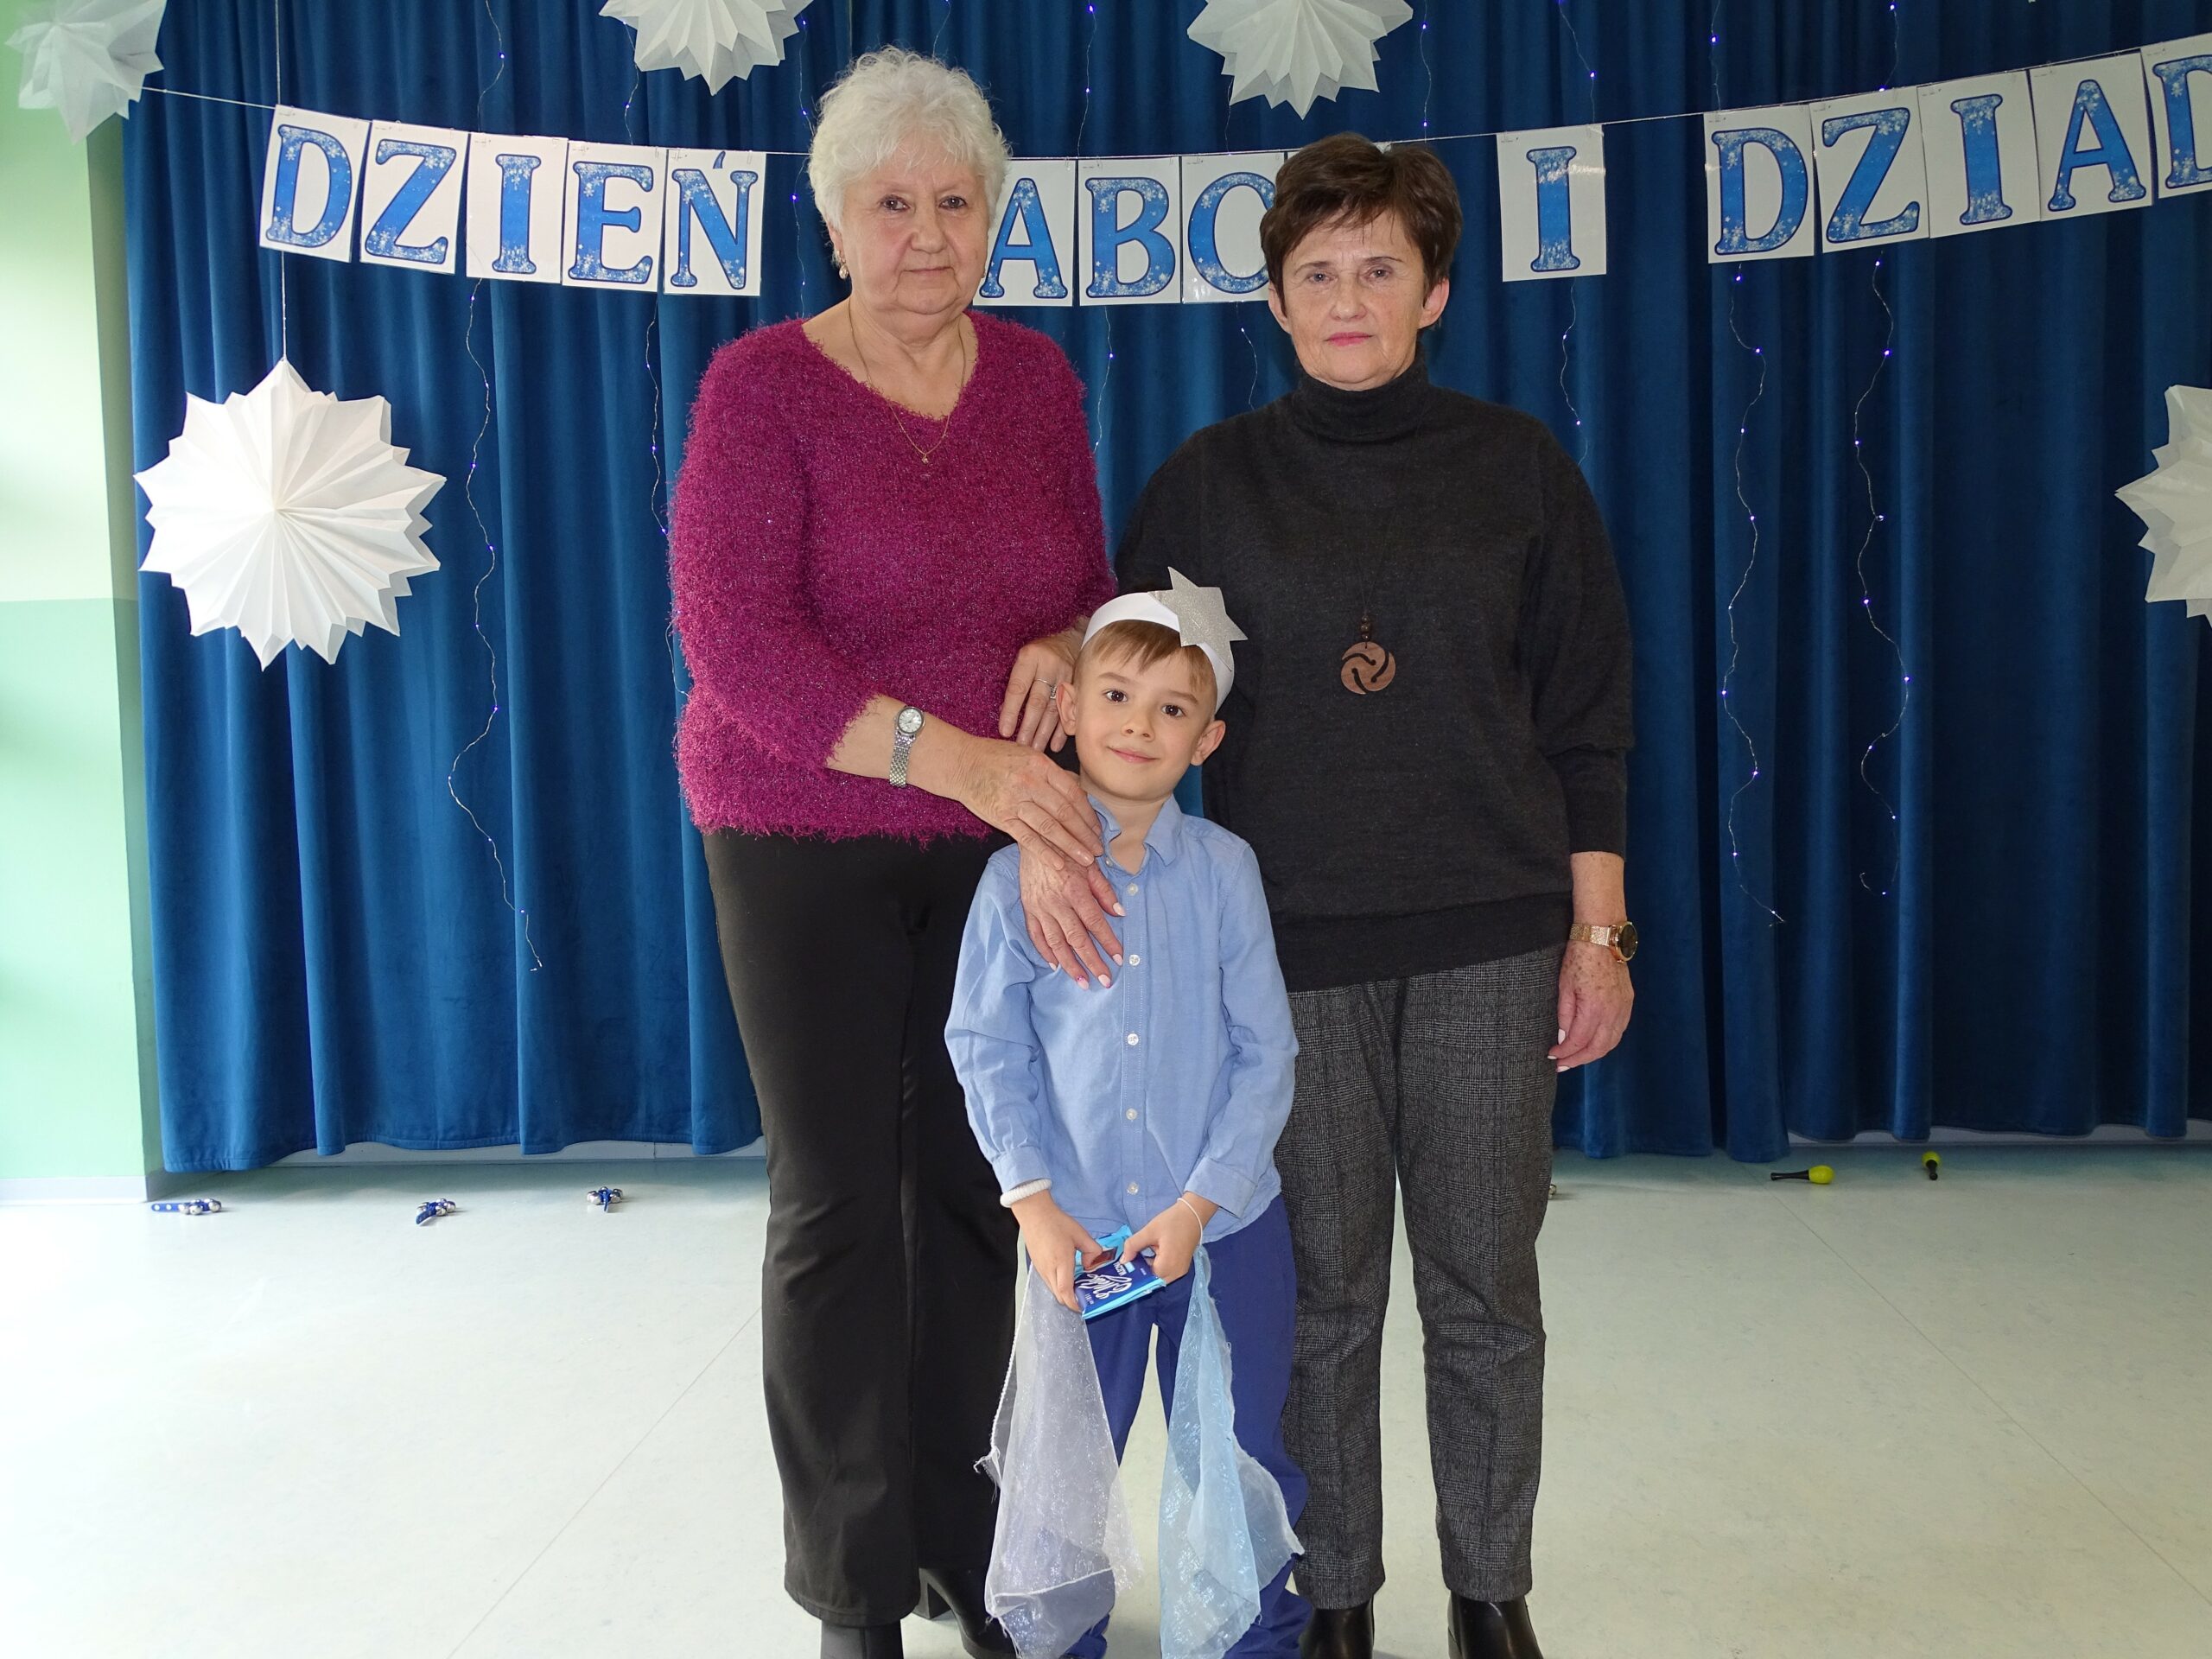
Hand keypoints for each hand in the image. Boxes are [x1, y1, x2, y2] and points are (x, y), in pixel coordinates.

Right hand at [947, 734, 1102, 866]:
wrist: (962, 763)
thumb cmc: (996, 758)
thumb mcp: (1028, 755)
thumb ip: (1051, 773)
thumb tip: (1077, 789)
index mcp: (1041, 766)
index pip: (1073, 793)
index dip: (1089, 814)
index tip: (1098, 829)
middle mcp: (1031, 783)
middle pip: (1065, 813)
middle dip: (1085, 833)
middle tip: (1099, 849)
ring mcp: (1015, 801)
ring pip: (1049, 828)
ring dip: (1071, 846)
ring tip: (1087, 860)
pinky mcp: (1001, 817)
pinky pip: (1027, 838)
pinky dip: (1044, 852)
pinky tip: (1059, 863)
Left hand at [999, 629, 1081, 752]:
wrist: (1070, 641)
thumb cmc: (1040, 653)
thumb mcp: (1023, 658)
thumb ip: (1016, 681)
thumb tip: (1004, 713)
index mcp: (1030, 657)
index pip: (1018, 688)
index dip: (1010, 711)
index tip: (1004, 731)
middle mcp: (1049, 667)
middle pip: (1038, 702)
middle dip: (1029, 727)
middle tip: (1021, 746)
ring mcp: (1066, 677)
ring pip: (1054, 710)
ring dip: (1044, 733)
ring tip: (1035, 749)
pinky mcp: (1078, 687)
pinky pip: (1069, 712)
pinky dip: (1061, 730)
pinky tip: (1054, 745)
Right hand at [1012, 1191, 1110, 1312]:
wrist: (1034, 1214)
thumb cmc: (1057, 1222)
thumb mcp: (1080, 1233)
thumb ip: (1092, 1250)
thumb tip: (1091, 1264)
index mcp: (1061, 1262)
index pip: (1065, 1291)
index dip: (1074, 1303)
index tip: (1083, 1307)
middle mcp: (1049, 1269)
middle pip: (1058, 1295)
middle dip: (1071, 1300)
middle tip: (1084, 1296)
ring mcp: (1041, 1269)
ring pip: (1052, 1289)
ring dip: (1064, 1292)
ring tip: (1077, 1286)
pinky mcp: (1037, 1266)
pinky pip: (1048, 1282)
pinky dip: (1058, 1285)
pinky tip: (1066, 1276)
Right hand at [1019, 841, 1124, 987]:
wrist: (1035, 840)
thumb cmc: (1067, 851)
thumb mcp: (1091, 866)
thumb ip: (1105, 891)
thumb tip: (1120, 913)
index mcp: (1074, 890)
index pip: (1095, 922)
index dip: (1108, 941)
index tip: (1119, 957)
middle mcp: (1056, 902)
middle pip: (1076, 938)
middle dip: (1092, 961)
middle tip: (1105, 980)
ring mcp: (1040, 907)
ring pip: (1055, 942)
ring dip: (1070, 965)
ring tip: (1082, 981)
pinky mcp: (1028, 909)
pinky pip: (1036, 935)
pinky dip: (1045, 952)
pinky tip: (1056, 965)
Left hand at [1120, 1193, 1215, 1285]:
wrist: (1194, 1214)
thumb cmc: (1172, 1221)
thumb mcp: (1149, 1231)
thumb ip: (1133, 1246)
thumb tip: (1123, 1261)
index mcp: (1168, 1265)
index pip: (1146, 1279)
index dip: (1135, 1274)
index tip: (1124, 1266)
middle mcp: (1176, 1273)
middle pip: (1153, 1280)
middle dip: (1141, 1272)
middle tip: (1129, 1260)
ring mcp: (1180, 1271)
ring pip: (1159, 1276)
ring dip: (1148, 1268)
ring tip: (1137, 1256)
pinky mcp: (1181, 1266)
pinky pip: (1166, 1271)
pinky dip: (1156, 1265)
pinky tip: (1149, 1253)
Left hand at [1551, 941, 1633, 1070]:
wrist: (1602, 937)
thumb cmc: (1579, 957)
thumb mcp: (1564, 986)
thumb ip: (1564, 1015)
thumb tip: (1563, 1038)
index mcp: (1594, 1008)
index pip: (1579, 1041)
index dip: (1565, 1053)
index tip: (1552, 1056)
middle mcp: (1612, 1011)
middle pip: (1597, 1048)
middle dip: (1578, 1060)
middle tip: (1562, 1065)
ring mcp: (1623, 1007)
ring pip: (1611, 1042)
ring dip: (1593, 1054)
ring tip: (1576, 1057)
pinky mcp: (1628, 1002)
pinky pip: (1619, 1030)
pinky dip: (1606, 1042)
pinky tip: (1594, 1043)